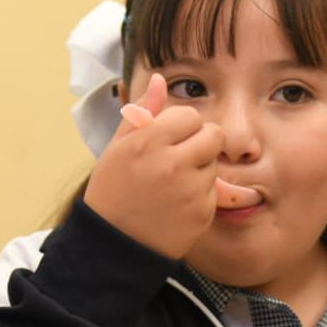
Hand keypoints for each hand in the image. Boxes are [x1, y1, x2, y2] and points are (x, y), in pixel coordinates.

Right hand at [83, 74, 227, 258]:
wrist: (113, 247)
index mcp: (148, 141)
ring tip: (171, 187)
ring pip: (214, 164)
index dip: (181, 127)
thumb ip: (142, 111)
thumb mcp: (118, 148)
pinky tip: (176, 206)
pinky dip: (200, 196)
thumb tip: (161, 79)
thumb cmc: (113, 192)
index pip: (191, 116)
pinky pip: (213, 192)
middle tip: (178, 160)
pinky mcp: (202, 213)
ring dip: (199, 171)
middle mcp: (172, 163)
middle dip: (200, 144)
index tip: (166, 142)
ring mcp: (189, 190)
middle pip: (213, 135)